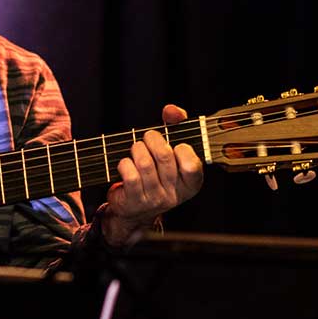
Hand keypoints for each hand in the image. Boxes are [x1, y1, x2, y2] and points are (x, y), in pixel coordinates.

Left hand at [103, 104, 202, 245]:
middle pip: (164, 157)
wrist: (134, 209)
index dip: (182, 149)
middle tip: (147, 137)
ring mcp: (154, 200)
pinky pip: (129, 174)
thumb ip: (175, 126)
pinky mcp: (134, 201)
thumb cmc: (155, 173)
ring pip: (144, 164)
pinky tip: (125, 164)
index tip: (175, 145)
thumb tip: (172, 110)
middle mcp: (175, 194)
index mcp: (191, 184)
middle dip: (152, 139)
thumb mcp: (170, 152)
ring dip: (136, 149)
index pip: (192, 165)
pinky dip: (124, 163)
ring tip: (135, 149)